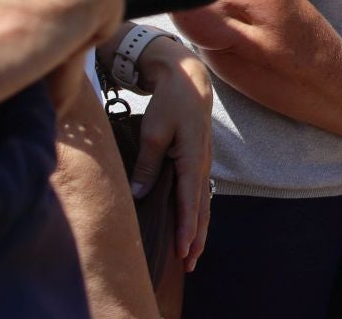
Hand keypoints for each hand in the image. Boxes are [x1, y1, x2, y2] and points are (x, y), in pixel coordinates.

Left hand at [132, 37, 213, 270]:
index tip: (182, 251)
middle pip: (201, 207)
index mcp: (193, 158)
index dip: (185, 228)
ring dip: (198, 228)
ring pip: (203, 202)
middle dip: (195, 237)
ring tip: (192, 252)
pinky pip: (200, 192)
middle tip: (189, 263)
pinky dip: (198, 212)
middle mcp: (202, 163)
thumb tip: (138, 194)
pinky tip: (193, 223)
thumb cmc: (170, 103)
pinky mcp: (198, 159)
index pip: (189, 201)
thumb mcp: (154, 132)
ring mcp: (203, 161)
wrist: (188, 78)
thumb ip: (148, 164)